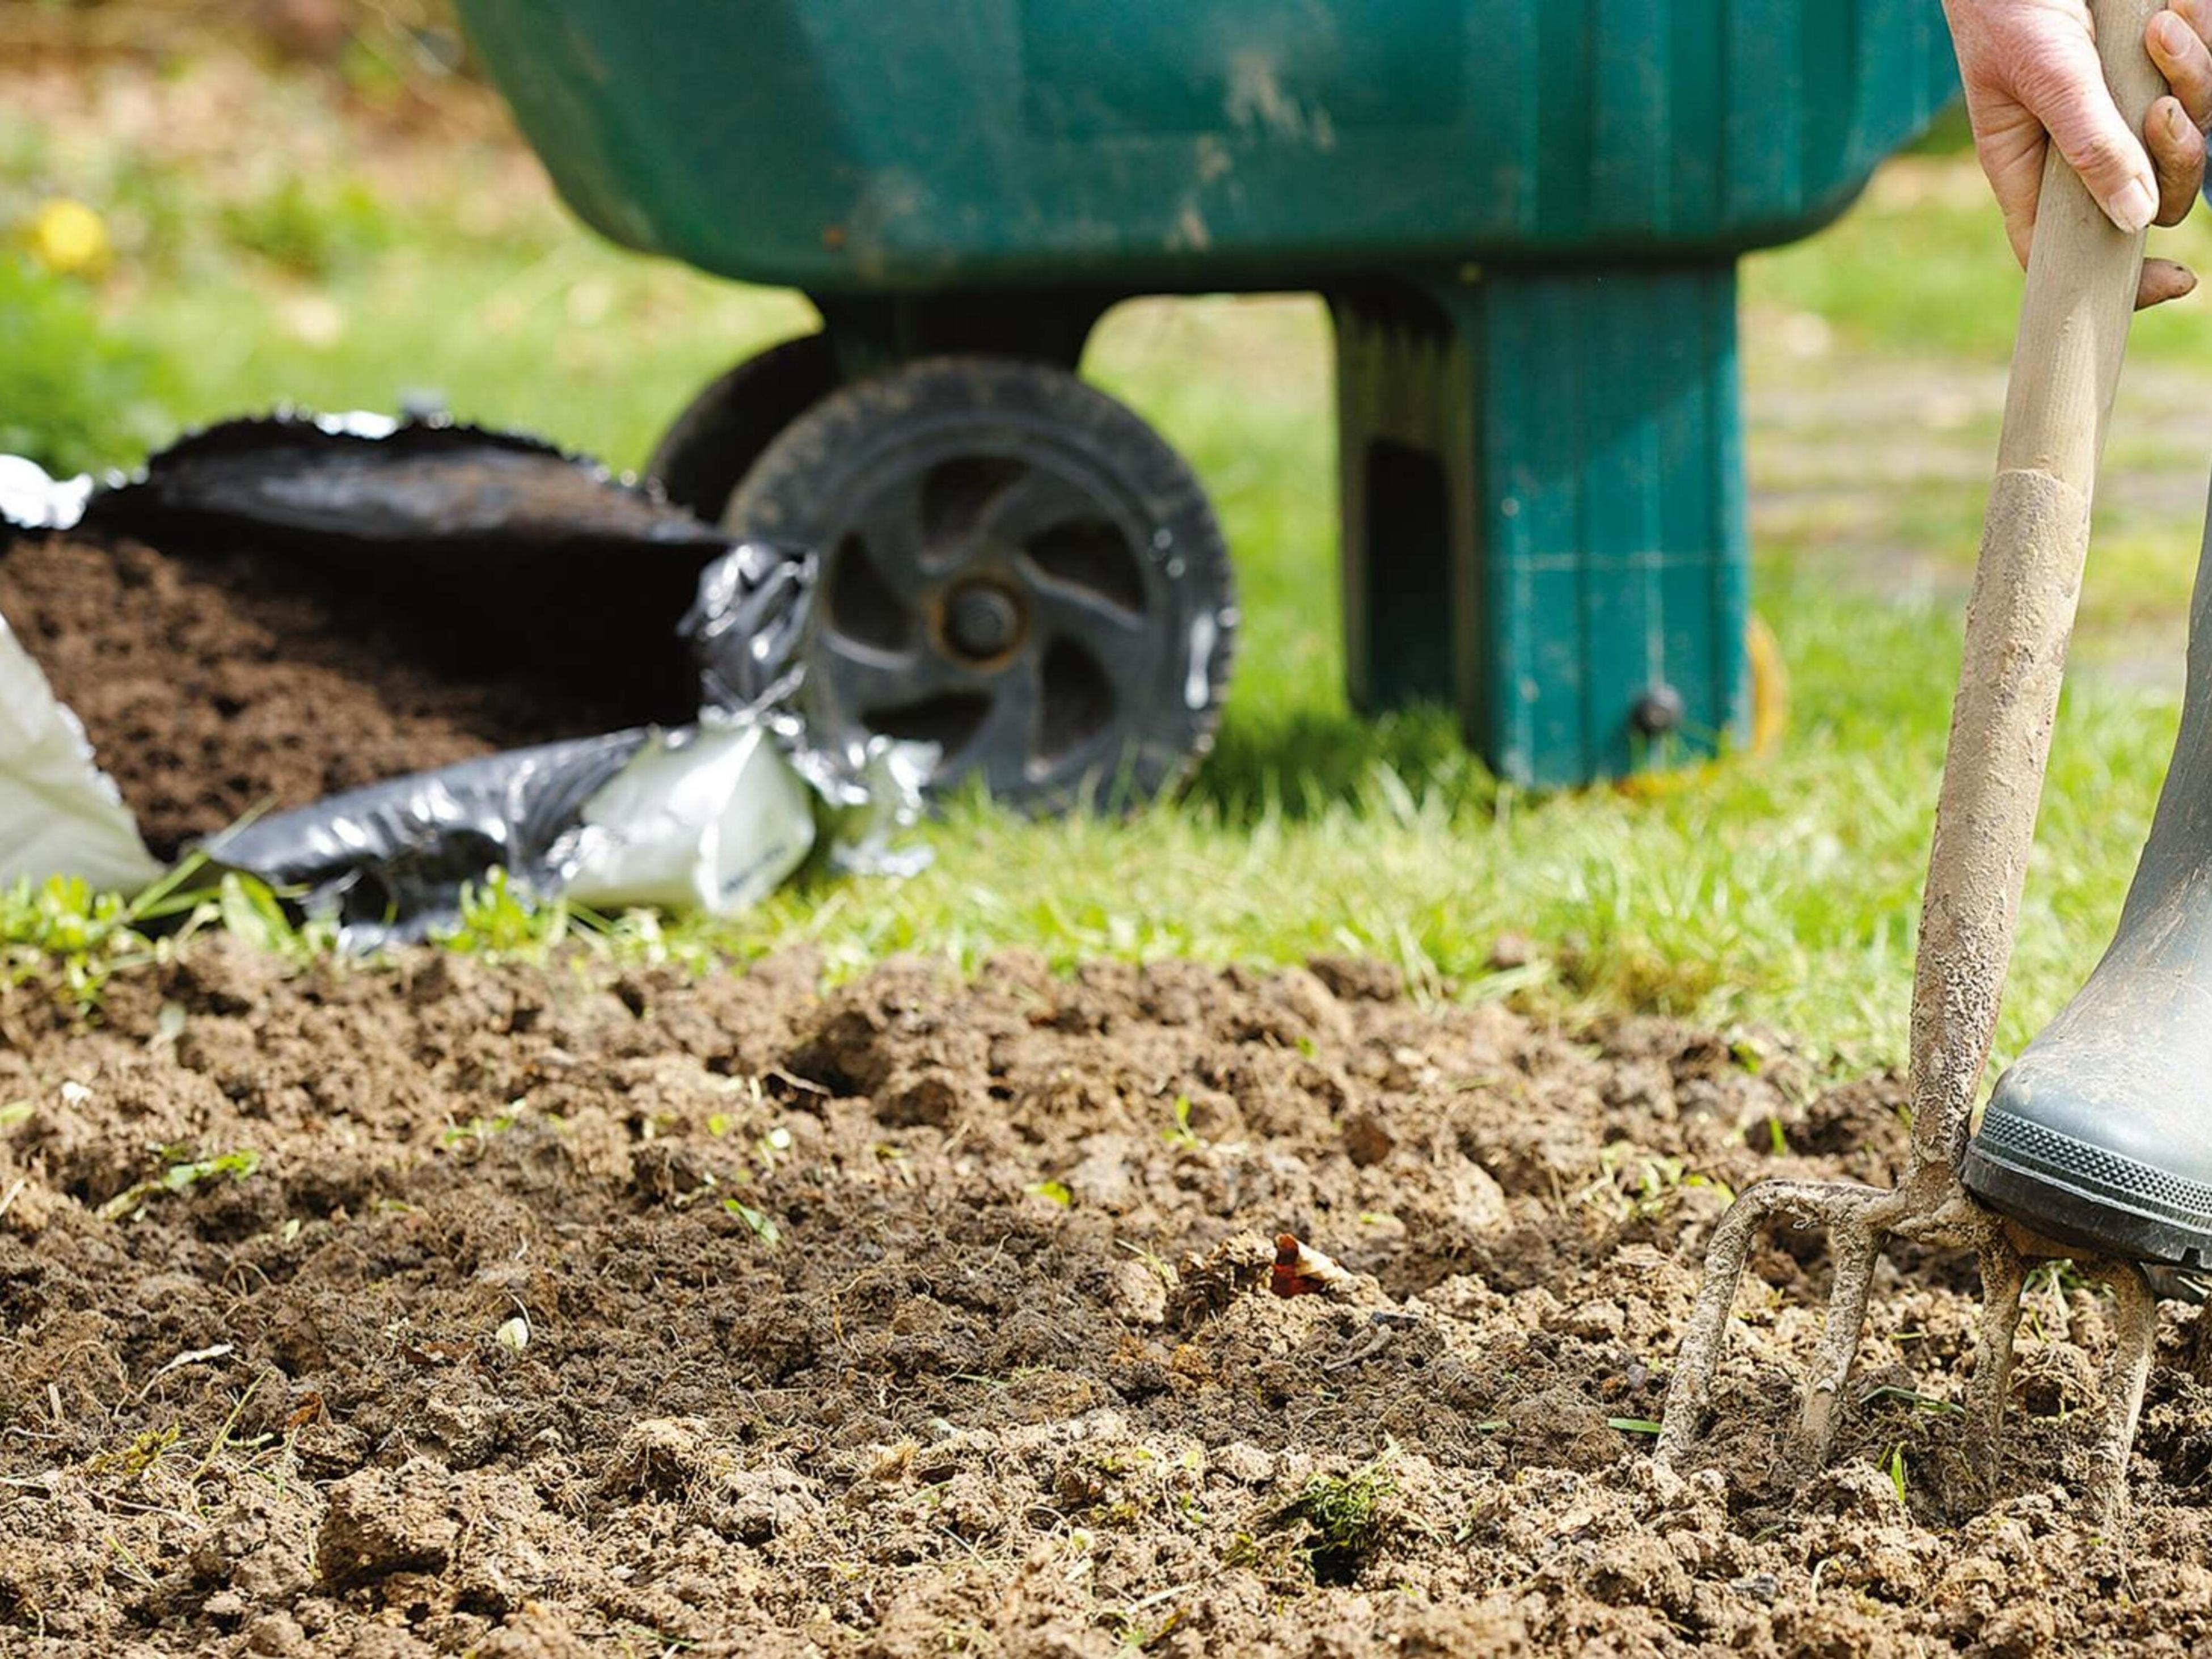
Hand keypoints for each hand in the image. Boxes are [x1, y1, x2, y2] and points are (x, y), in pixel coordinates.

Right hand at [1944, 0, 2211, 306]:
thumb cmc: (2009, 7)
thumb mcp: (2046, 76)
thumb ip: (2088, 145)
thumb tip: (2134, 221)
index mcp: (2034, 168)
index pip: (2069, 250)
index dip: (2120, 277)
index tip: (2176, 278)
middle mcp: (2085, 145)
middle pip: (2154, 195)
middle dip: (2176, 156)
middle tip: (2159, 110)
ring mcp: (2127, 103)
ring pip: (2192, 129)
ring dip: (2191, 77)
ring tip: (2161, 28)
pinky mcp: (2161, 61)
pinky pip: (2208, 73)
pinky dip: (2202, 39)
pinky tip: (2173, 8)